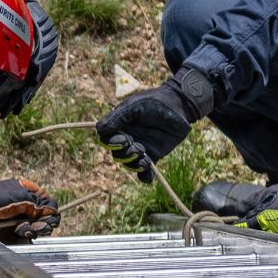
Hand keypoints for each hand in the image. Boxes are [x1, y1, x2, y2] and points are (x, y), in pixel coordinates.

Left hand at [0, 176, 58, 241]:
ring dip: (28, 233)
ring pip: (32, 232)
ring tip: (18, 231)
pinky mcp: (7, 231)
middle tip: (29, 227)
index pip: (50, 206)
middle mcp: (24, 206)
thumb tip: (54, 212)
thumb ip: (39, 205)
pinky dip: (19, 240)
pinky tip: (13, 237)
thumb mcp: (20, 198)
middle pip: (43, 221)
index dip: (50, 216)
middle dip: (39, 226)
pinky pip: (20, 239)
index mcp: (29, 193)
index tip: (45, 221)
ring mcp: (15, 219)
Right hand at [95, 67, 214, 182]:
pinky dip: (144, 176)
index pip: (106, 140)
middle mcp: (127, 139)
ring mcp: (140, 148)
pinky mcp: (154, 156)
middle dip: (124, 154)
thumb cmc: (154, 102)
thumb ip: (117, 117)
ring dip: (133, 163)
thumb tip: (99, 129)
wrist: (178, 106)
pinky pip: (145, 172)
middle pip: (116, 154)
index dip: (111, 143)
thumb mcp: (133, 106)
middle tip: (137, 147)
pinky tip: (148, 172)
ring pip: (129, 164)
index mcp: (119, 126)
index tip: (124, 139)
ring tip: (144, 156)